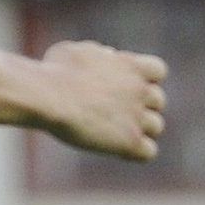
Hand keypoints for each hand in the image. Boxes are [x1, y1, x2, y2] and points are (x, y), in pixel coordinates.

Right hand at [36, 42, 165, 160]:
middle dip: (140, 105)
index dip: (145, 79)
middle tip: (110, 110)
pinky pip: (149, 152)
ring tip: (109, 129)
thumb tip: (110, 56)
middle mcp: (141, 91)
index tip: (123, 84)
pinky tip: (115, 148)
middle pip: (158, 101)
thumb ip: (100, 55)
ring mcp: (138, 117)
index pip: (158, 70)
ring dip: (138, 128)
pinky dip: (136, 152)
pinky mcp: (130, 141)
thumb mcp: (78, 52)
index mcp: (132, 66)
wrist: (46, 95)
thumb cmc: (54, 72)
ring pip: (156, 126)